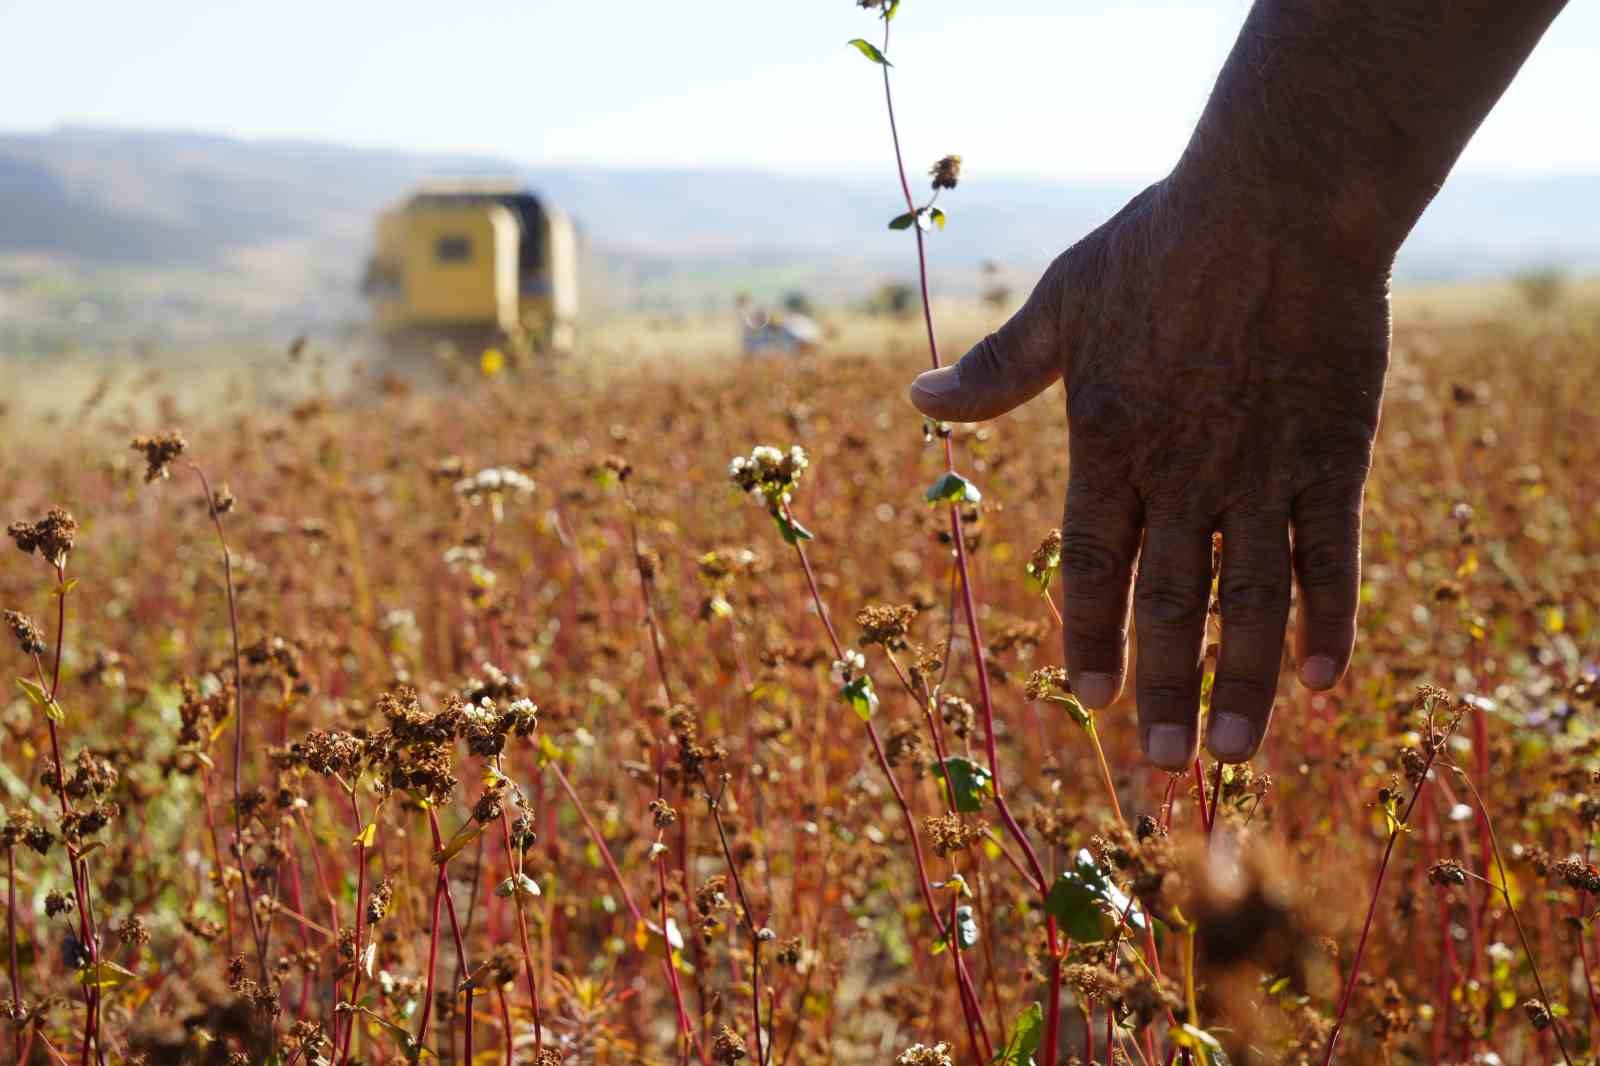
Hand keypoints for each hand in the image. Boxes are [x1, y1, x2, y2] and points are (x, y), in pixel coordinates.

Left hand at [908, 177, 1389, 768]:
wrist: (1275, 198)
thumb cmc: (1158, 244)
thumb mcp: (1062, 302)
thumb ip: (998, 370)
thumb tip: (917, 400)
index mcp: (1110, 443)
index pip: (1093, 564)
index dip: (1088, 635)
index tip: (1085, 697)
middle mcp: (1182, 474)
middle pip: (1168, 604)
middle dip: (1159, 689)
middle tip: (1156, 766)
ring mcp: (1261, 470)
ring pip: (1249, 601)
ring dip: (1242, 682)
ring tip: (1234, 754)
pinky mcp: (1332, 455)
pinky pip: (1331, 555)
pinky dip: (1329, 618)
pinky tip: (1326, 679)